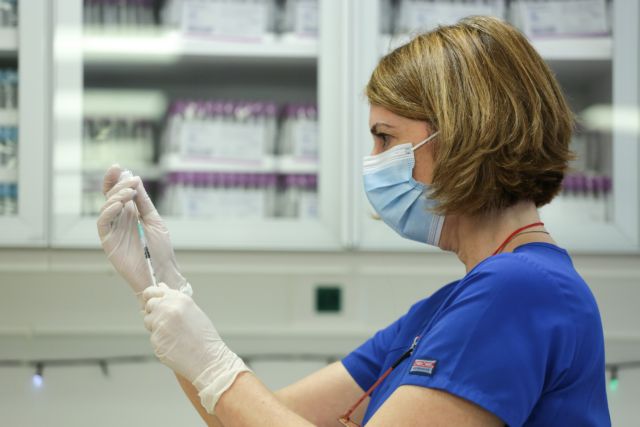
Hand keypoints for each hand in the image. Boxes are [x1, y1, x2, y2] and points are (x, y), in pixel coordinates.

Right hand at [97, 165, 190, 301]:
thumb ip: (143, 202)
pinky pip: (103, 224)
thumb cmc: (161, 250)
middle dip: (117, 185)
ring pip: (105, 208)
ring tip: (129, 192)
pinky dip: (108, 212)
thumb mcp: (154, 220)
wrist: (162, 272)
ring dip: (116, 197)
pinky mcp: (108, 242)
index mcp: (131, 214)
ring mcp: (113, 231)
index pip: (118, 192)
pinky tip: (119, 205)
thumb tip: (135, 180)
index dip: (114, 179)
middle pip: (110, 197)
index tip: (117, 166)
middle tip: (129, 180)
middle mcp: (120, 220)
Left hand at [143, 284, 249, 413]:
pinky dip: (160, 340)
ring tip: (173, 334)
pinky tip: (173, 344)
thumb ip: (174, 299)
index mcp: (180, 299)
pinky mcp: (155, 339)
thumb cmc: (203, 337)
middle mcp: (168, 308)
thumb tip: (161, 287)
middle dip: (154, 312)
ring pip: (148, 321)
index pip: (154, 291)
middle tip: (169, 323)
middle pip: (149, 305)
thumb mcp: (192, 311)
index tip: (152, 301)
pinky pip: (152, 336)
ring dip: (155, 327)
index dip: (151, 296)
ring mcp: (160, 323)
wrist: (208, 359)